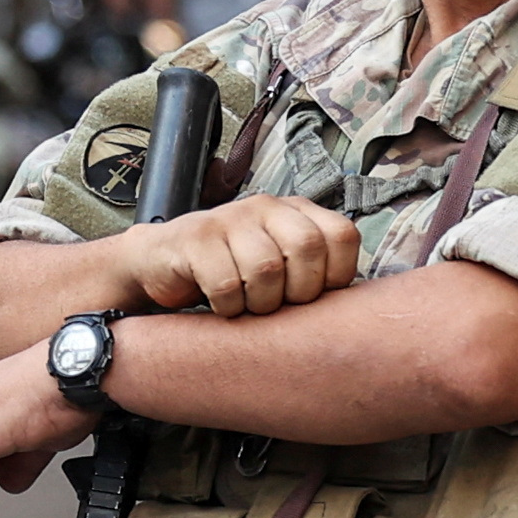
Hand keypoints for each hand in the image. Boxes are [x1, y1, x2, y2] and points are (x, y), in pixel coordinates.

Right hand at [123, 194, 359, 320]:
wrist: (162, 264)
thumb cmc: (232, 274)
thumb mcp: (280, 268)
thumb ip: (314, 274)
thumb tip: (355, 311)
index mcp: (296, 212)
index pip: (342, 235)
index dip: (336, 275)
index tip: (315, 296)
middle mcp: (266, 206)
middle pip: (307, 247)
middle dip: (298, 291)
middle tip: (278, 305)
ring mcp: (229, 217)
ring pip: (265, 268)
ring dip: (258, 303)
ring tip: (247, 305)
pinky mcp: (196, 238)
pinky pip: (225, 284)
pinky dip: (226, 307)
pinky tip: (221, 305)